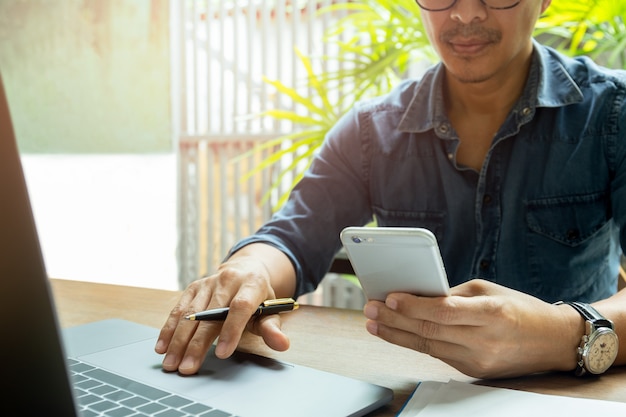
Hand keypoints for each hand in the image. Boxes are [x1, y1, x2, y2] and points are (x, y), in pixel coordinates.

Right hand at [155, 246, 293, 374]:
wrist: (247, 269)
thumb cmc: (259, 296)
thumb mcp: (271, 310)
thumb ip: (272, 328)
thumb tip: (282, 344)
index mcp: (251, 284)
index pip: (240, 307)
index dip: (231, 330)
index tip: (222, 354)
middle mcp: (227, 280)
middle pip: (209, 314)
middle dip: (197, 343)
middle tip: (188, 368)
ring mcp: (208, 283)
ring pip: (190, 313)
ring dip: (178, 340)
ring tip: (172, 363)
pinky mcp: (193, 287)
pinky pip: (178, 309)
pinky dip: (169, 329)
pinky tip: (163, 347)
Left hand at [363, 279, 582, 378]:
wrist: (553, 342)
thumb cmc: (521, 309)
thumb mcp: (489, 290)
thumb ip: (454, 295)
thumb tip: (418, 295)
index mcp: (492, 313)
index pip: (444, 311)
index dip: (413, 306)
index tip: (389, 297)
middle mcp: (485, 340)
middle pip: (430, 331)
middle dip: (395, 319)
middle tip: (369, 309)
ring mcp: (479, 360)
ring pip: (428, 346)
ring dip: (397, 334)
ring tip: (373, 323)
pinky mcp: (474, 371)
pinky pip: (438, 355)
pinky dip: (414, 343)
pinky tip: (397, 334)